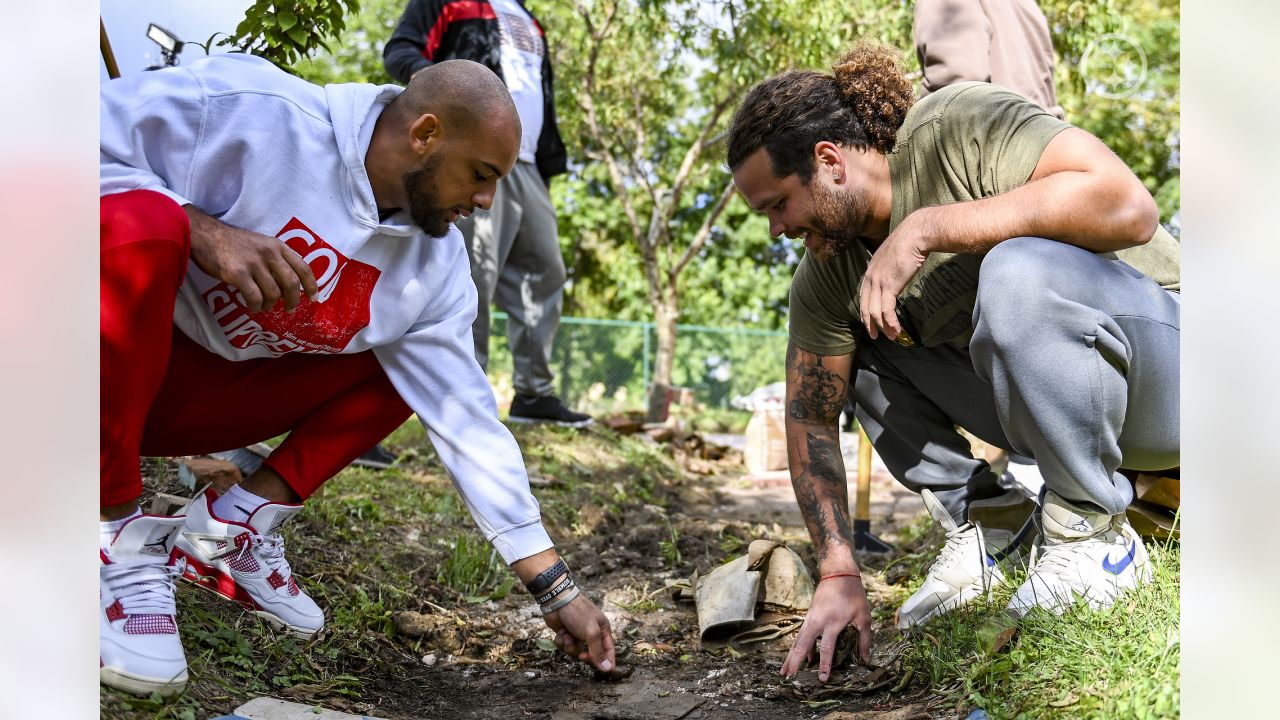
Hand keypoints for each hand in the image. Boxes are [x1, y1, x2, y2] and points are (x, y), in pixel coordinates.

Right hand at [184, 206, 317, 312]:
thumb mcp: (261, 243)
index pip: (303, 267)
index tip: (314, 298)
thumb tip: (289, 285)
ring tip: (262, 306)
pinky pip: (254, 298)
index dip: (312, 285)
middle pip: (292, 284)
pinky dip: (255, 307)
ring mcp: (254, 263)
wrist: (205, 235)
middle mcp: (269, 253)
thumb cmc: (233, 243)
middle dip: (293, 300)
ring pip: (273, 294)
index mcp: (277, 246)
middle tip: (289, 309)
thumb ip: (276, 259)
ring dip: (269, 305)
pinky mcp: (238, 273)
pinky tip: (251, 307)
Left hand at [542, 593, 615, 671]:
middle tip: (581, 655)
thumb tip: (607, 668)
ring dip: (569, 645)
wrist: (557, 601)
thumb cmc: (578, 613)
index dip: (608, 660)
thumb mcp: (591, 632)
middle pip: (590, 654)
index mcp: (602, 629)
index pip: (608, 649)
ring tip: (567, 635)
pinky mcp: (565, 634)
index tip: (608, 672)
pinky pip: (564, 646)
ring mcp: (577, 634)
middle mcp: (591, 633)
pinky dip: (561, 641)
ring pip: (575, 651)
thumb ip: (598, 652)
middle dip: (583, 654)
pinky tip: (561, 631)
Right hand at [781, 576, 872, 682]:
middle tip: (789, 678)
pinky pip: (801, 635)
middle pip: (802, 645)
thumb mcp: (864, 617)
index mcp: (833, 623)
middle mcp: (818, 622)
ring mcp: (810, 619)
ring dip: (791, 656)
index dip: (825, 665)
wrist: (837, 573)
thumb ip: (865, 639)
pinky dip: (798, 647)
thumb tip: (865, 660)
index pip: (827, 648)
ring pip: (798, 641)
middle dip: (795, 662)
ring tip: (784, 671)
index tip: (822, 679)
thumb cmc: (853, 595)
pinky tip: (799, 657)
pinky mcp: (809, 617)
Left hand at [858, 209, 931, 339]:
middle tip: (876, 336)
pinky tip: (897, 329)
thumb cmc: (910, 242)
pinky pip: (886, 310)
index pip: (864, 296)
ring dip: (884, 326)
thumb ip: (891, 269)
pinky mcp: (890, 286)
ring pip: (875, 312)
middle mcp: (871, 276)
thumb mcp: (894, 257)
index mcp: (870, 270)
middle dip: (870, 324)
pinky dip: (891, 322)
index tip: (871, 322)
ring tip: (892, 336)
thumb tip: (897, 278)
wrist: (916, 233)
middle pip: (865, 307)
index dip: (866, 311)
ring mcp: (879, 281)